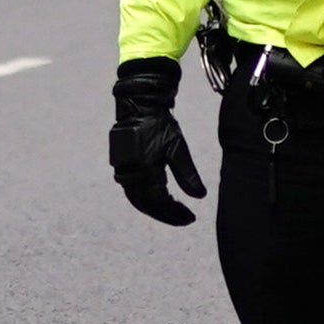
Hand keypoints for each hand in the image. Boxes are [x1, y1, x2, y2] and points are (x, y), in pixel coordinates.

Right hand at [108, 57, 206, 225]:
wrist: (138, 104)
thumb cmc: (160, 124)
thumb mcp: (178, 147)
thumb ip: (187, 174)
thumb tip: (201, 197)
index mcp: (145, 170)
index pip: (160, 202)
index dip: (175, 213)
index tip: (191, 217)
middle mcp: (131, 174)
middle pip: (147, 205)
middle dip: (166, 215)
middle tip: (184, 220)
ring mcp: (124, 170)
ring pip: (138, 200)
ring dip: (155, 209)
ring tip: (173, 213)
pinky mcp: (122, 166)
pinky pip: (133, 191)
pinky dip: (146, 199)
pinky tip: (159, 200)